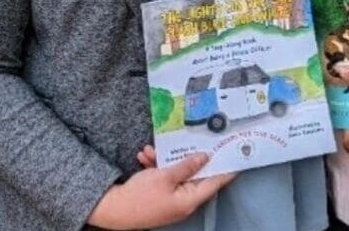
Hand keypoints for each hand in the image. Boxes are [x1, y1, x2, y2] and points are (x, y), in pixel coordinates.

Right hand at [88, 149, 234, 229]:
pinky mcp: (160, 196)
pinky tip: (144, 156)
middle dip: (189, 157)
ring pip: (176, 173)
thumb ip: (186, 166)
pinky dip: (156, 166)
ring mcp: (171, 200)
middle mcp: (184, 202)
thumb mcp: (165, 176)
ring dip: (166, 160)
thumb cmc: (140, 196)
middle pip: (195, 175)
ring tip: (152, 151)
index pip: (215, 182)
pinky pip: (163, 178)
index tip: (237, 155)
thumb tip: (205, 157)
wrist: (111, 209)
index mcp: (189, 200)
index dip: (227, 168)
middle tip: (196, 140)